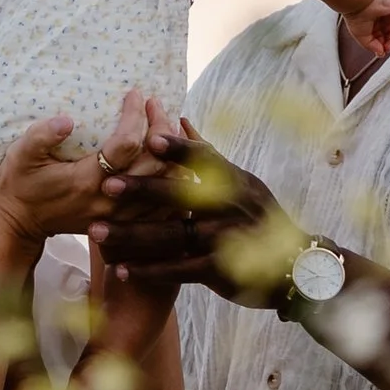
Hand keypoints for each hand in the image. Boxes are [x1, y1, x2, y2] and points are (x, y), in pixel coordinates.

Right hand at [0, 91, 163, 246]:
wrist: (19, 223)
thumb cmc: (21, 184)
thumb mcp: (21, 156)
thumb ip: (41, 136)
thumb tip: (66, 119)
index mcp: (87, 181)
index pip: (126, 144)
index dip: (136, 115)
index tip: (136, 93)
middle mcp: (110, 199)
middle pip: (155, 163)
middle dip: (161, 128)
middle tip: (156, 105)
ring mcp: (120, 214)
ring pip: (163, 184)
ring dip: (170, 152)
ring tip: (165, 125)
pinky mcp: (123, 221)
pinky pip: (160, 202)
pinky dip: (170, 177)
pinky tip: (168, 156)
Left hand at [100, 127, 308, 307]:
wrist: (292, 267)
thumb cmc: (257, 216)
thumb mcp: (242, 182)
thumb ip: (207, 155)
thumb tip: (180, 118)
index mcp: (234, 181)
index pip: (205, 159)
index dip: (179, 148)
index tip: (150, 138)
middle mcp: (229, 208)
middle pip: (181, 195)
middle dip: (142, 189)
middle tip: (106, 185)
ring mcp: (223, 240)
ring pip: (170, 236)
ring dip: (131, 235)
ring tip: (96, 232)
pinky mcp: (218, 270)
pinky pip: (176, 270)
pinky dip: (147, 271)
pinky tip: (120, 270)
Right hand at [345, 0, 389, 57]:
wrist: (358, 3)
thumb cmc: (357, 18)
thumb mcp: (363, 38)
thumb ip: (373, 46)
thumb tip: (381, 54)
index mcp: (375, 21)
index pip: (385, 34)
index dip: (385, 43)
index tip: (382, 51)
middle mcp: (384, 14)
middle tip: (389, 47)